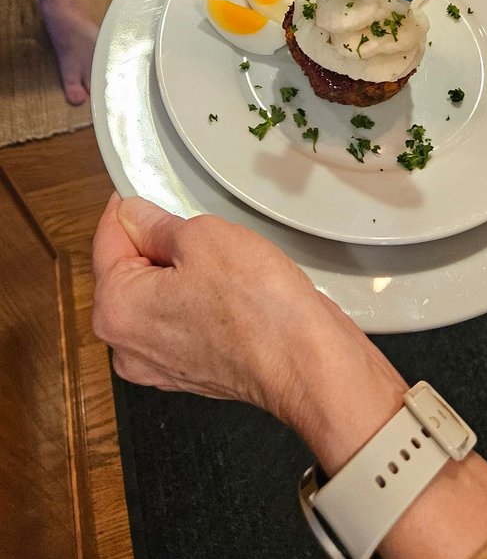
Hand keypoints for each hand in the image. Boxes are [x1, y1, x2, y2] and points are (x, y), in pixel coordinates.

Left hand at [92, 194, 403, 445]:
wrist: (306, 363)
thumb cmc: (258, 306)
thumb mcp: (202, 235)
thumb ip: (157, 223)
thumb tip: (136, 215)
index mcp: (116, 308)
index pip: (108, 238)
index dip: (130, 207)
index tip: (146, 188)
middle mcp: (127, 345)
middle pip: (129, 270)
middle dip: (159, 242)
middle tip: (198, 226)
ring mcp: (159, 363)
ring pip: (157, 294)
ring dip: (182, 271)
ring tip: (223, 262)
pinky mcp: (191, 370)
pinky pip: (182, 319)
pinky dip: (199, 299)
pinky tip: (231, 289)